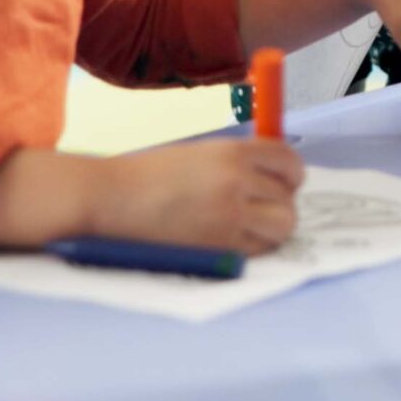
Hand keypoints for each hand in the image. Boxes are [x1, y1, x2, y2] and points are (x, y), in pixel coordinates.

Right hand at [89, 140, 306, 254]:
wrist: (109, 199)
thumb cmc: (149, 176)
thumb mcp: (200, 155)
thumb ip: (238, 163)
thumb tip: (275, 178)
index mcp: (232, 151)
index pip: (287, 160)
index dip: (291, 174)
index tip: (286, 182)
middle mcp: (237, 180)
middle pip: (288, 196)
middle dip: (281, 203)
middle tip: (264, 209)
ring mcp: (229, 215)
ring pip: (283, 225)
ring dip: (274, 228)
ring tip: (254, 227)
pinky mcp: (219, 247)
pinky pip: (259, 249)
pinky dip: (255, 247)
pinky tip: (235, 240)